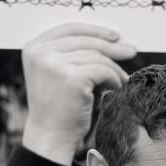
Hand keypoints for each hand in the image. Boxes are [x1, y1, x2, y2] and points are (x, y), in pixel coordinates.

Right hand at [21, 23, 135, 165]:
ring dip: (113, 69)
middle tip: (131, 52)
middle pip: (86, 40)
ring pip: (98, 56)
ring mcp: (53, 64)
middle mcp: (40, 53)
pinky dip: (113, 79)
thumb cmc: (59, 107)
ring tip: (119, 81)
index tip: (115, 36)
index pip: (69, 28)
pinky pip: (103, 70)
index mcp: (33, 48)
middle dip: (112, 47)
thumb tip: (116, 39)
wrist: (51, 136)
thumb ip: (76, 53)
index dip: (94, 30)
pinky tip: (113, 89)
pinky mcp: (71, 77)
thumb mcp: (60, 73)